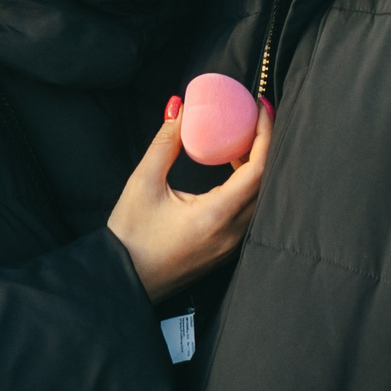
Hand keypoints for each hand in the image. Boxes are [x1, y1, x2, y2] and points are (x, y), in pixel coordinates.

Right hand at [106, 97, 272, 301]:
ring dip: (257, 166)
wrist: (123, 282)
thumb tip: (179, 108)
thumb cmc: (130, 236)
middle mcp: (233, 233)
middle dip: (265, 146)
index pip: (259, 170)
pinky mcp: (226, 250)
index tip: (260, 108)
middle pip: (268, 183)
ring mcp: (232, 245)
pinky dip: (248, 185)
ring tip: (240, 137)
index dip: (265, 135)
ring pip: (261, 198)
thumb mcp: (143, 183)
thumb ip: (165, 143)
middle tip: (253, 117)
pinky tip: (232, 167)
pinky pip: (250, 212)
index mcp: (217, 216)